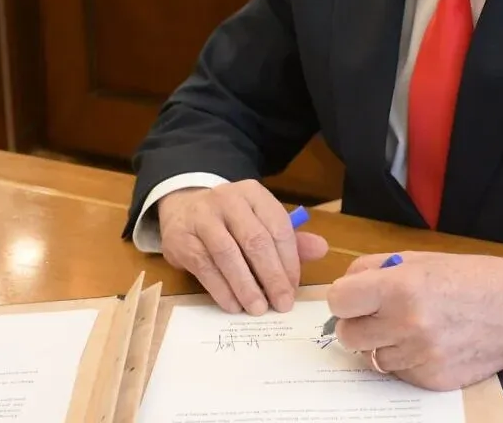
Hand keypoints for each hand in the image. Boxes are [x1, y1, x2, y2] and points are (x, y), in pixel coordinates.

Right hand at [157, 181, 328, 314]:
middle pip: (255, 240)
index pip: (278, 226)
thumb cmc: (230, 219)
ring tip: (259, 309)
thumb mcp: (259, 220)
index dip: (289, 260)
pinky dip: (222, 290)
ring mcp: (201, 218)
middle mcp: (227, 200)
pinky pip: (205, 267)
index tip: (294, 287)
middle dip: (272, 276)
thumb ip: (289, 238)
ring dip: (247, 286)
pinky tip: (234, 306)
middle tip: (282, 304)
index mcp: (253, 194)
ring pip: (228, 255)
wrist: (182, 208)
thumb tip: (321, 249)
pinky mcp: (181, 239)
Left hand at [325, 252, 502, 390]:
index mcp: (400, 287)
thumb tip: (344, 286)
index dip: (345, 298)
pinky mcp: (432, 379)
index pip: (338, 301)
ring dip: (383, 344)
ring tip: (411, 327)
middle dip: (358, 323)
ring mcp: (419, 356)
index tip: (355, 297)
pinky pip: (398, 373)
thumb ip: (375, 268)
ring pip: (371, 358)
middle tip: (379, 314)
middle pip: (347, 335)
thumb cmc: (472, 277)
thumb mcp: (421, 259)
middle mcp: (406, 324)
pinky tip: (429, 343)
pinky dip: (406, 360)